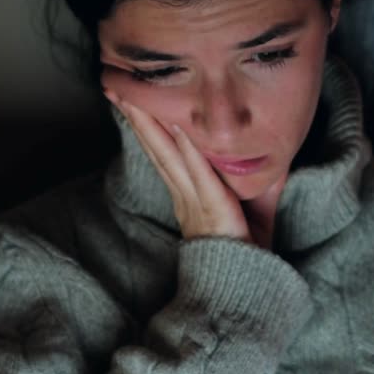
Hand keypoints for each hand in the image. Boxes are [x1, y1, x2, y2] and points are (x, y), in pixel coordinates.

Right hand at [104, 88, 254, 245]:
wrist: (244, 288)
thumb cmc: (243, 250)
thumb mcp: (242, 206)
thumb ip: (241, 180)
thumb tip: (258, 152)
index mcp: (187, 193)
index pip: (162, 150)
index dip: (145, 122)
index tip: (129, 96)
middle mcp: (184, 194)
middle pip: (155, 146)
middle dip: (136, 114)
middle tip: (115, 85)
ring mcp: (194, 202)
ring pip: (168, 155)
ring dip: (151, 123)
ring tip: (136, 97)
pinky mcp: (213, 209)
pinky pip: (199, 175)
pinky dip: (188, 150)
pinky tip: (177, 126)